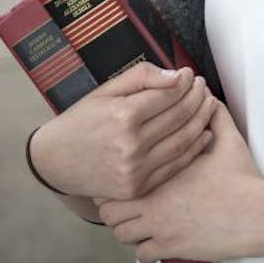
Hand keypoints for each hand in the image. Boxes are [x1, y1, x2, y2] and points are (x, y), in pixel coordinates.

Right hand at [29, 62, 216, 200]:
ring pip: (182, 141)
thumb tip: (176, 75)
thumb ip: (141, 77)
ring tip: (208, 105)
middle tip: (203, 87)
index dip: (185, 83)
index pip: (168, 95)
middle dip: (197, 98)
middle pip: (179, 117)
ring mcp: (135, 169)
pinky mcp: (137, 187)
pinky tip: (204, 133)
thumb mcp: (105, 91)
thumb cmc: (80, 122)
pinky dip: (194, 148)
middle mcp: (131, 144)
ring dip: (201, 120)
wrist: (55, 161)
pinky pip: (175, 165)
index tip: (190, 75)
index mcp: (122, 116)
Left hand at [99, 102, 263, 262]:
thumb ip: (215, 116)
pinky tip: (157, 241)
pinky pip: (142, 255)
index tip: (126, 180)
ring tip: (142, 223)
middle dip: (115, 208)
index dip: (117, 181)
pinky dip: (145, 250)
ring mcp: (160, 228)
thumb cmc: (242, 178)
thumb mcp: (229, 140)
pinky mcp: (170, 248)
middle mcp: (153, 202)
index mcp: (161, 173)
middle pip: (110, 211)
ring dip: (129, 230)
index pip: (119, 179)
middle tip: (128, 205)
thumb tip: (207, 96)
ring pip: (122, 235)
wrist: (255, 213)